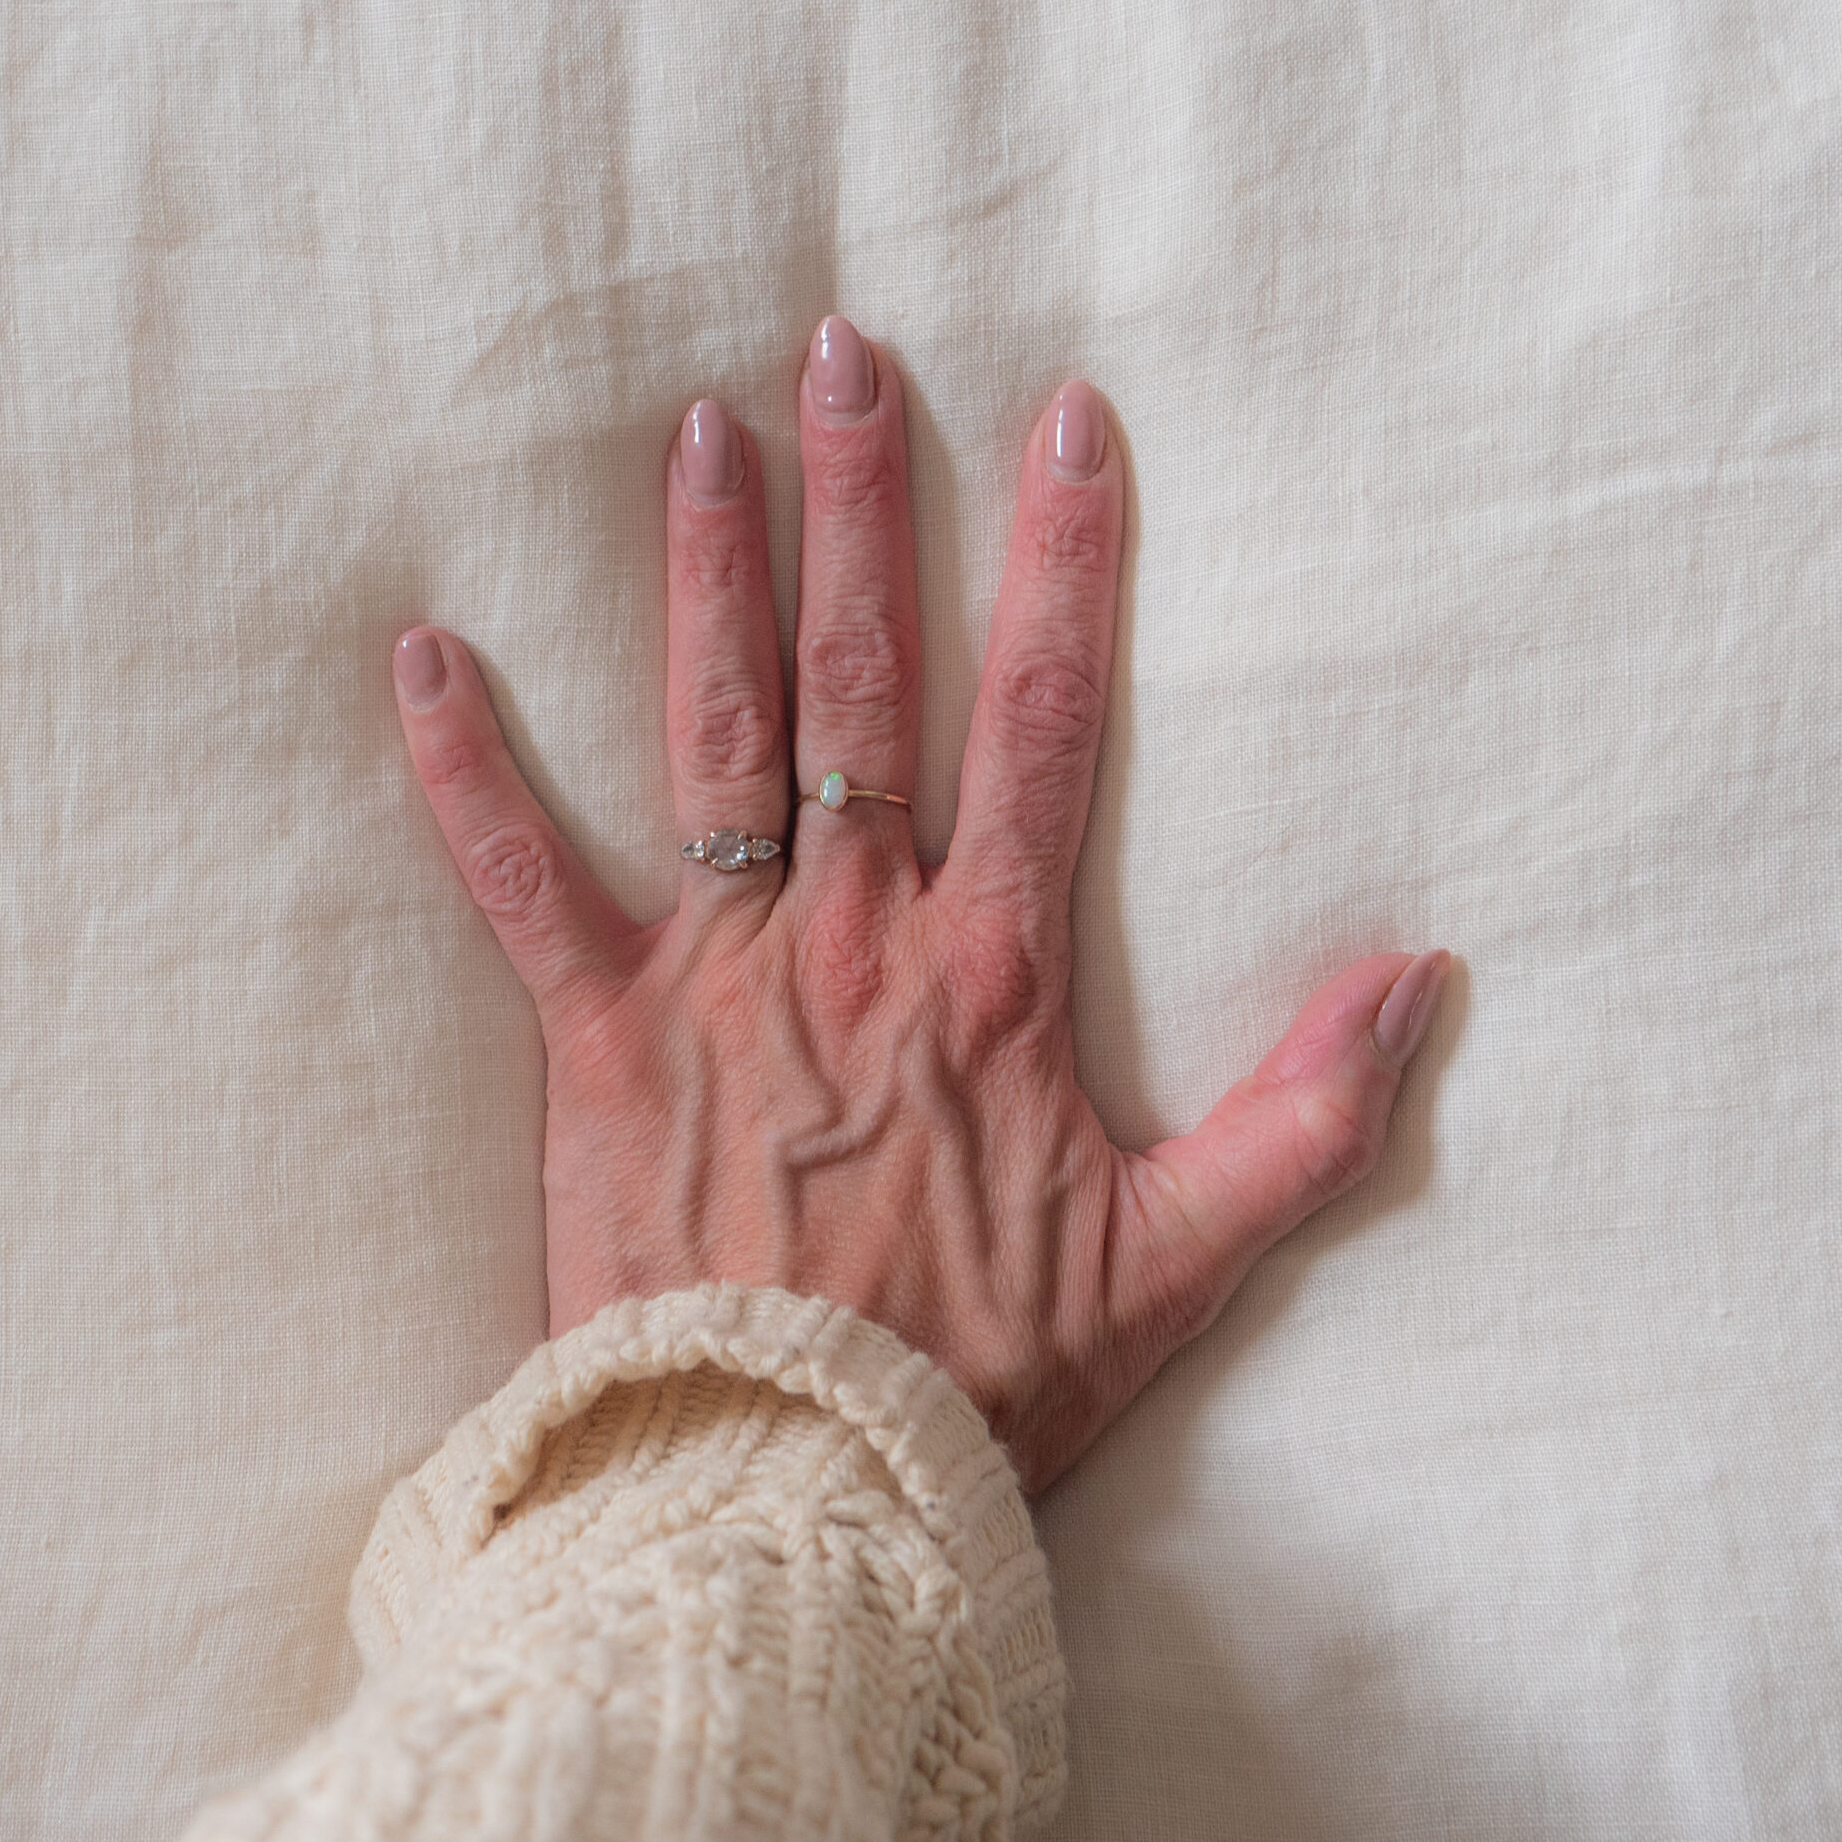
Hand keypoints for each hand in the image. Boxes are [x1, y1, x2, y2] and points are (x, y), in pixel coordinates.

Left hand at [392, 316, 1447, 1490]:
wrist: (798, 1487)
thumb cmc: (984, 1381)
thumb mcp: (1182, 1263)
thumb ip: (1311, 1117)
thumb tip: (1425, 979)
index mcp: (993, 971)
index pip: (1047, 720)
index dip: (1063, 562)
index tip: (1064, 421)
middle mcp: (855, 936)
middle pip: (863, 680)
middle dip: (857, 505)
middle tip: (836, 353)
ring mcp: (719, 975)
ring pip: (714, 737)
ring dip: (704, 577)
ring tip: (692, 435)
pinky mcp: (599, 1041)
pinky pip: (516, 882)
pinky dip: (463, 769)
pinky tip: (416, 650)